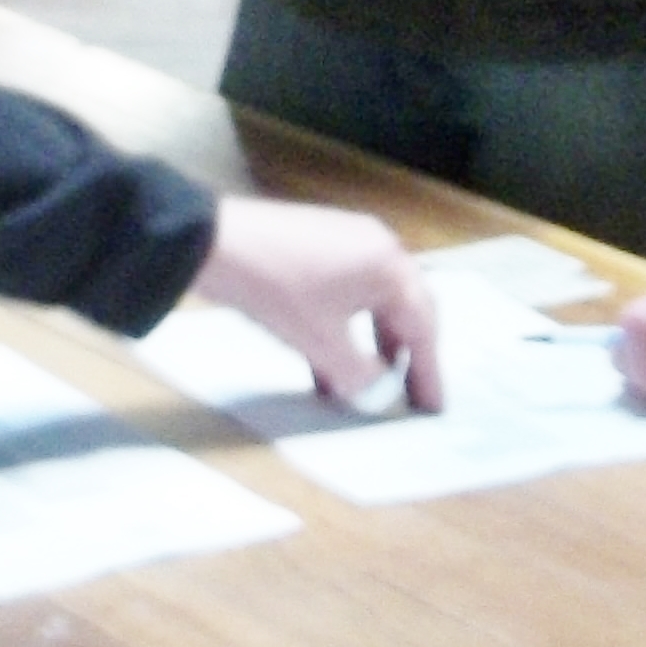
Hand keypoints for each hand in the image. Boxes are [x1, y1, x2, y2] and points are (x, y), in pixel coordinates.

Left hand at [192, 196, 442, 410]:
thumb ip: (357, 374)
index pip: (422, 325)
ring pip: (372, 302)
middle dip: (405, 356)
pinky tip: (327, 363)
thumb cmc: (278, 290)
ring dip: (370, 344)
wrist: (213, 242)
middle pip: (404, 309)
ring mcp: (349, 239)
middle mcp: (378, 246)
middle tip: (408, 395)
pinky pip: (347, 291)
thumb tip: (375, 392)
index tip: (432, 407)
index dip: (428, 371)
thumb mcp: (321, 342)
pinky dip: (345, 326)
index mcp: (389, 266)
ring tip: (363, 384)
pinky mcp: (320, 242)